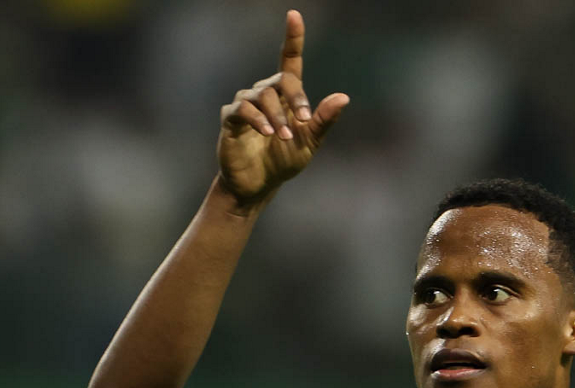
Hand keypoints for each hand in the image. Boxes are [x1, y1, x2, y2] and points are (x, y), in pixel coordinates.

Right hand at [216, 10, 349, 206]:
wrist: (259, 184)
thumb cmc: (285, 160)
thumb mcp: (311, 142)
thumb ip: (324, 119)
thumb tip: (344, 97)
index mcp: (287, 96)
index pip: (290, 60)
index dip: (293, 38)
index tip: (294, 16)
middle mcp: (265, 93)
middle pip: (281, 80)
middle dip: (296, 99)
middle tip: (305, 120)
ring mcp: (246, 104)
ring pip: (262, 95)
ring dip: (276, 116)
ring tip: (283, 136)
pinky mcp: (230, 118)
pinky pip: (242, 108)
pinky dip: (256, 118)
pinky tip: (267, 132)